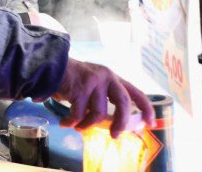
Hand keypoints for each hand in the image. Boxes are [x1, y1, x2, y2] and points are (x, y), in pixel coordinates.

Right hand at [40, 58, 154, 137]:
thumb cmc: (72, 79)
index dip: (146, 108)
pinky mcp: (80, 88)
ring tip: (77, 126)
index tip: (150, 123)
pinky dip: (71, 122)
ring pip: (97, 113)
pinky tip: (65, 123)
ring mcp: (94, 81)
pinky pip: (79, 114)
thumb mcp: (94, 84)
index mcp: (113, 77)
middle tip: (115, 135)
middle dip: (120, 122)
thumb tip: (115, 123)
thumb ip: (105, 97)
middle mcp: (106, 77)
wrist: (51, 66)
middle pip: (123, 102)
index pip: (135, 92)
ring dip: (86, 124)